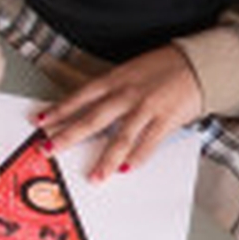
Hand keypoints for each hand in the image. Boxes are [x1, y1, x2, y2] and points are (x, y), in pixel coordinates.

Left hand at [39, 44, 206, 179]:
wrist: (198, 63)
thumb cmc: (165, 66)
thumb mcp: (131, 71)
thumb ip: (113, 89)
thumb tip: (93, 108)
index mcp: (115, 79)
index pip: (80, 97)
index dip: (58, 110)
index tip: (40, 121)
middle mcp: (126, 94)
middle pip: (91, 118)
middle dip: (68, 136)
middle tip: (49, 149)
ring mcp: (146, 107)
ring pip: (120, 138)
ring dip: (105, 160)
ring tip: (94, 176)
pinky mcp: (166, 119)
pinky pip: (148, 143)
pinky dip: (137, 158)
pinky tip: (127, 170)